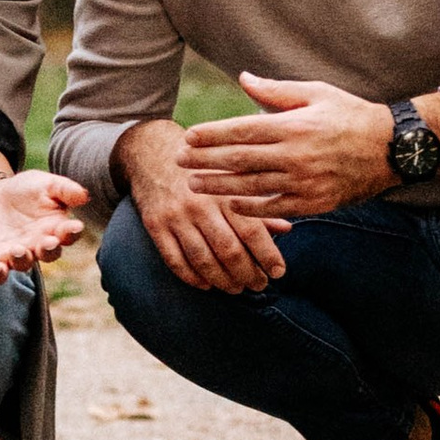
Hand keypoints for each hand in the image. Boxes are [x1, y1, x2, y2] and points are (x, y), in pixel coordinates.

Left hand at [0, 167, 86, 278]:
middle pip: (49, 254)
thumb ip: (65, 189)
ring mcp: (18, 254)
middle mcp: (39, 245)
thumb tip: (84, 196)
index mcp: (56, 228)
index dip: (73, 232)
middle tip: (49, 242)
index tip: (76, 226)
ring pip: (24, 264)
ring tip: (18, 249)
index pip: (69, 234)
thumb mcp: (46, 184)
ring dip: (22, 260)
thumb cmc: (26, 189)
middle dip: (50, 250)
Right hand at [118, 118, 287, 296]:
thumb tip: (286, 229)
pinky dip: (191, 278)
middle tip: (259, 285)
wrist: (152, 151)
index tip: (279, 272)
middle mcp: (200, 206)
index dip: (267, 256)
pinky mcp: (155, 225)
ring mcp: (176, 217)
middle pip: (228, 251)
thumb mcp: (232, 176)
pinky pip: (174, 260)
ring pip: (203, 260)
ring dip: (223, 281)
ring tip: (236, 288)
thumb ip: (257, 204)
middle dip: (248, 274)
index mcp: (224, 193)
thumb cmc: (202, 167)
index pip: (251, 231)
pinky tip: (206, 284)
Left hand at [179, 74, 392, 221]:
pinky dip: (250, 208)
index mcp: (293, 125)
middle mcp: (295, 155)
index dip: (211, 135)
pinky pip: (275, 207)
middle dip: (205, 161)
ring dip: (219, 186)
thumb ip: (276, 91)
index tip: (189, 137)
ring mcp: (304, 182)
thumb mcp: (316, 93)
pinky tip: (230, 205)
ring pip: (251, 186)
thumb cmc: (351, 115)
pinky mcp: (314, 202)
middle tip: (179, 162)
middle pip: (239, 160)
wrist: (392, 149)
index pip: (241, 131)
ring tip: (195, 185)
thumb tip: (242, 78)